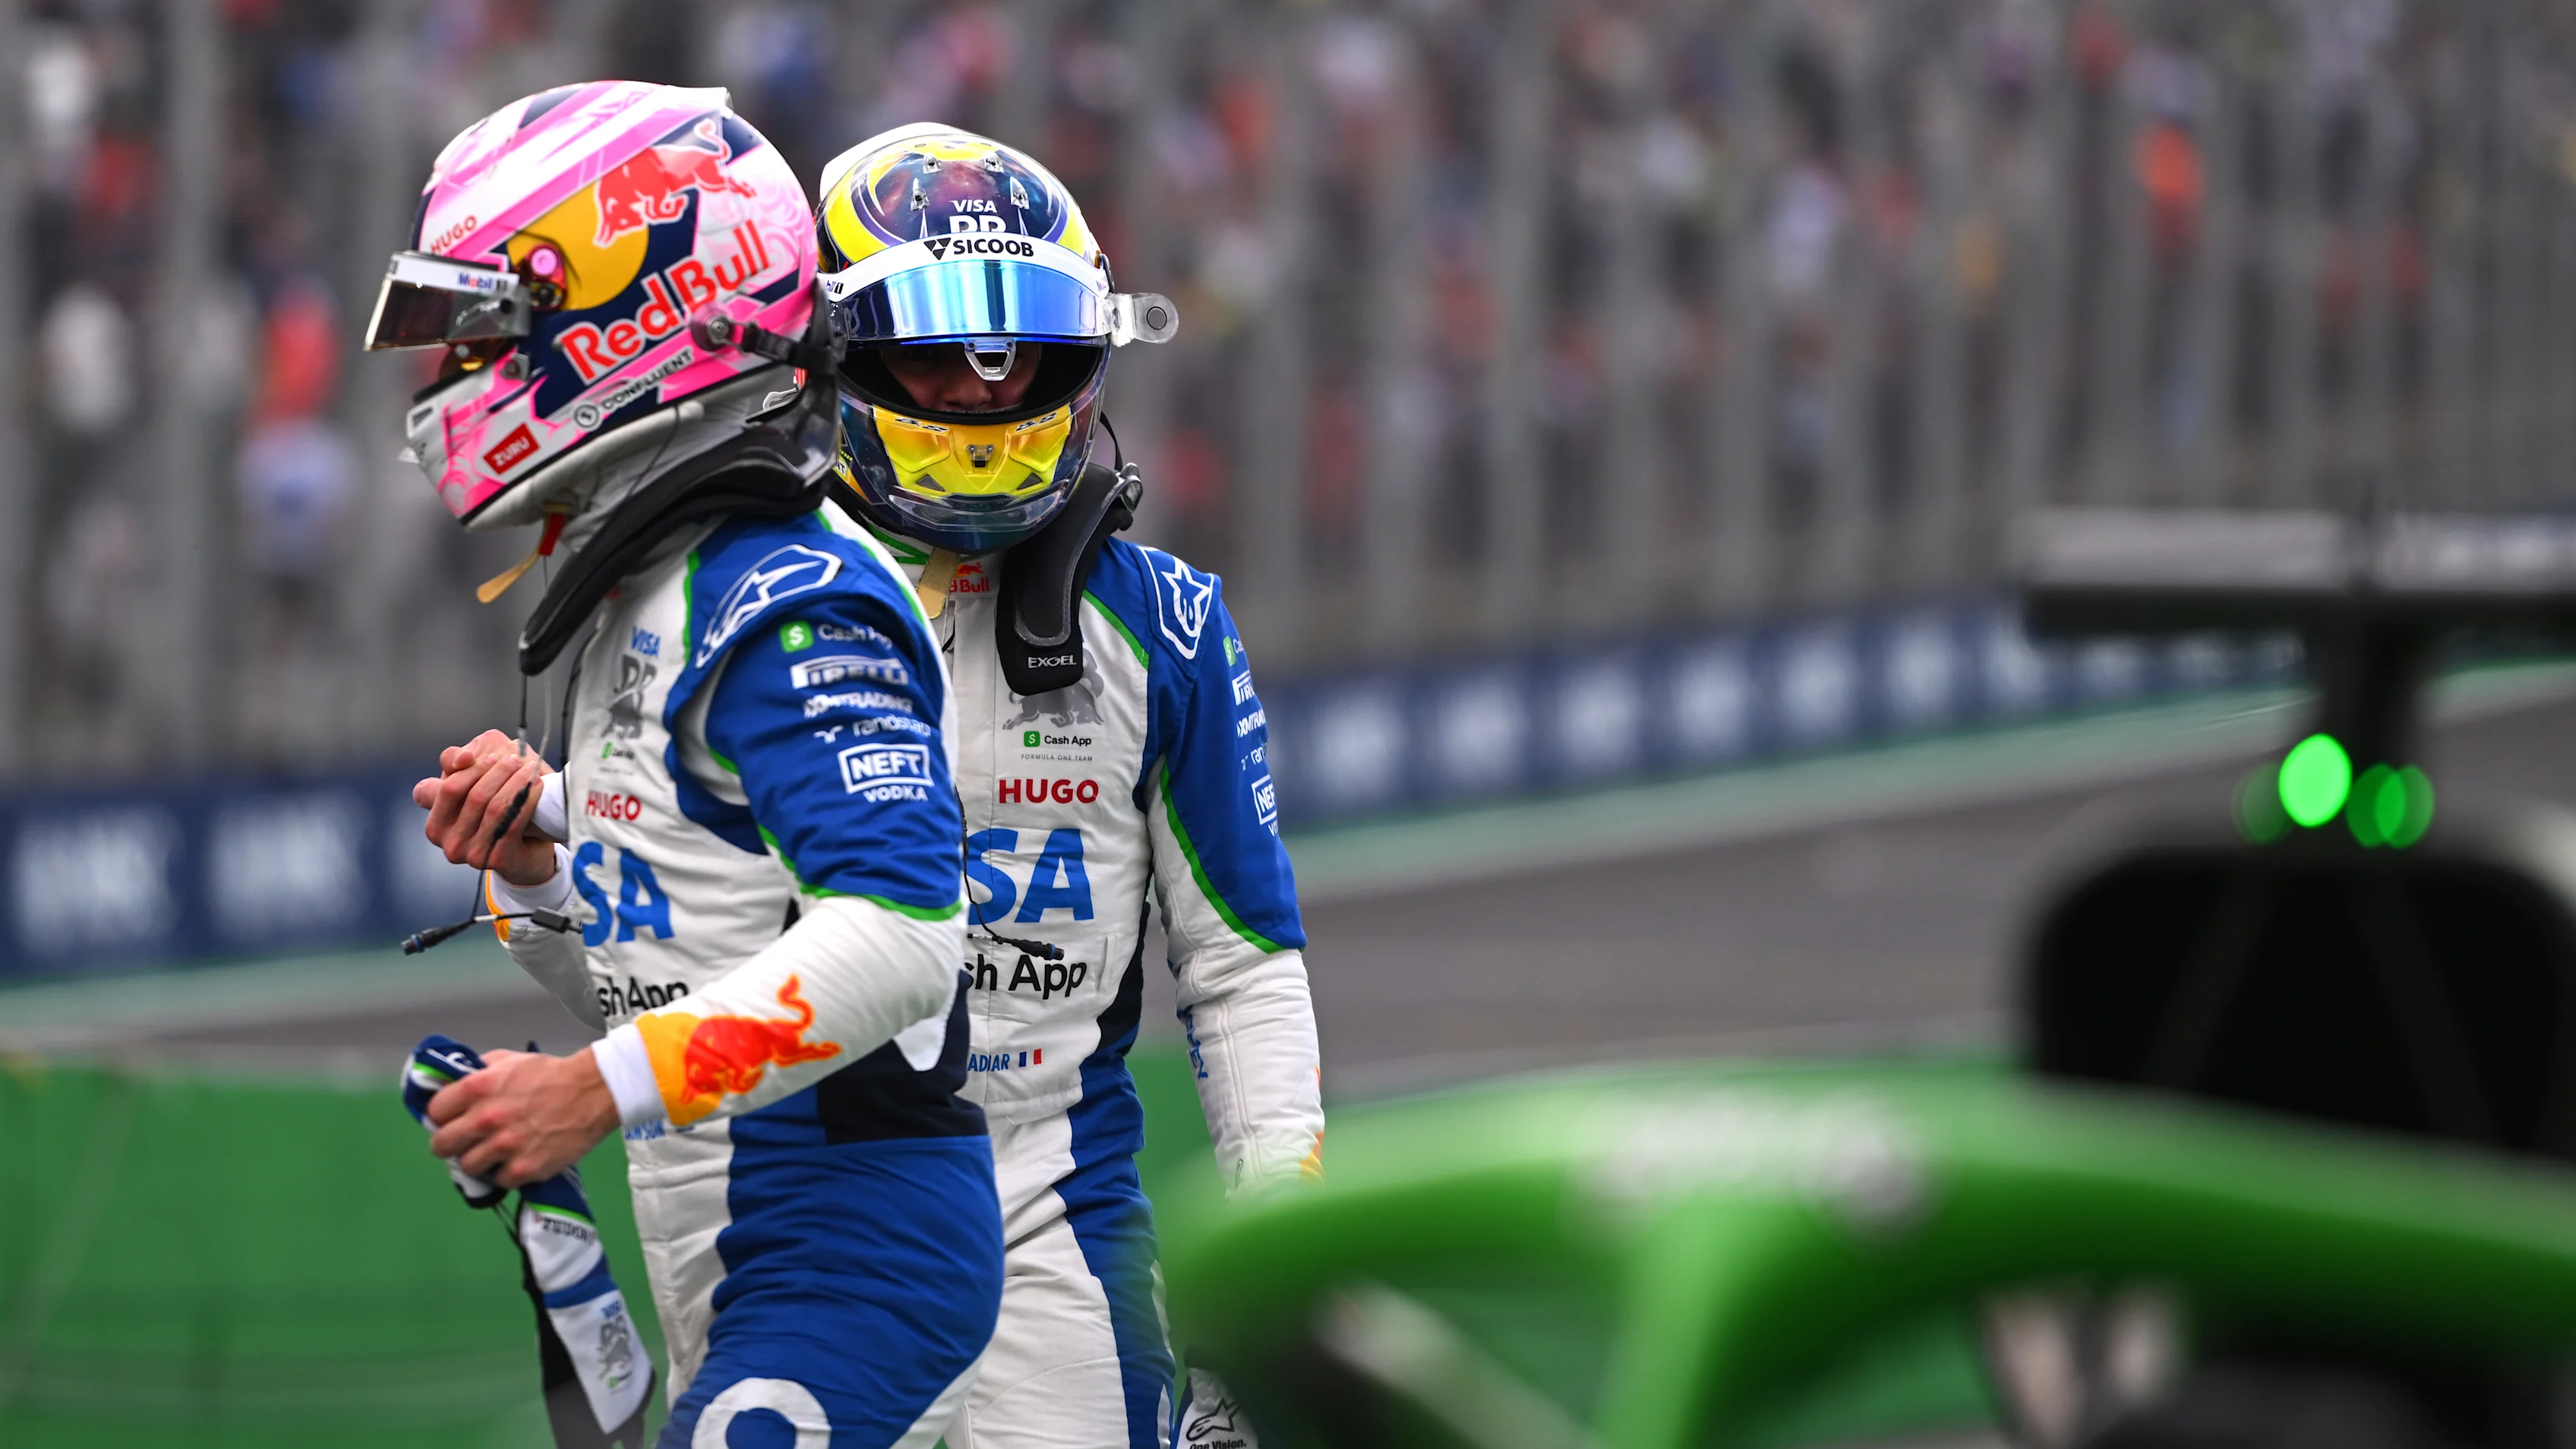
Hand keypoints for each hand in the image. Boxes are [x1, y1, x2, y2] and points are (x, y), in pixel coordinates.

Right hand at [414, 729, 557, 887]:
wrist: (531, 844)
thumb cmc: (498, 805)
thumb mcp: (475, 773)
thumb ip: (458, 759)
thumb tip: (463, 758)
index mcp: (434, 820)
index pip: (427, 791)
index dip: (456, 769)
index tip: (487, 756)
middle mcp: (444, 840)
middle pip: (466, 794)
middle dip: (494, 771)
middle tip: (514, 758)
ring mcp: (468, 853)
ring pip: (492, 807)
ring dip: (514, 782)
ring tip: (529, 769)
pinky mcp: (496, 860)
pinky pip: (513, 822)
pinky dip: (527, 799)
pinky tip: (536, 785)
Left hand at [425, 1049, 619, 1188]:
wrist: (592, 1091)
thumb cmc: (550, 1073)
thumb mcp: (508, 1060)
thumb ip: (478, 1072)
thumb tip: (457, 1083)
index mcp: (476, 1089)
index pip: (434, 1112)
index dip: (443, 1116)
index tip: (452, 1119)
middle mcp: (485, 1119)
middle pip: (441, 1145)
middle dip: (450, 1144)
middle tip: (466, 1142)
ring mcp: (504, 1147)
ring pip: (467, 1167)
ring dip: (478, 1161)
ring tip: (494, 1154)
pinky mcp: (524, 1168)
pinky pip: (499, 1180)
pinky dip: (506, 1173)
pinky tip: (516, 1161)